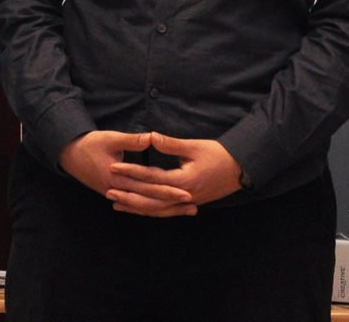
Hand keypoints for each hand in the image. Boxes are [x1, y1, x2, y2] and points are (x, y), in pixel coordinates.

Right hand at [58, 129, 188, 214]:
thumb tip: (152, 137)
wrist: (68, 154)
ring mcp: (115, 195)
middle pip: (149, 201)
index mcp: (117, 178)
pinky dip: (152, 207)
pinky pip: (137, 205)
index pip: (148, 187)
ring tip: (185, 210)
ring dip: (165, 208)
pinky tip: (165, 209)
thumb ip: (132, 140)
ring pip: (144, 206)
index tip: (187, 191)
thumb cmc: (89, 144)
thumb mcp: (110, 138)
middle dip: (172, 203)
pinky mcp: (115, 194)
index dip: (168, 189)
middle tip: (193, 204)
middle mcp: (117, 191)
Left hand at [106, 134, 244, 213]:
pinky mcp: (189, 203)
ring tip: (117, 204)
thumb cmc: (218, 155)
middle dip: (128, 195)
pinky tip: (139, 210)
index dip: (131, 172)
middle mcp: (184, 196)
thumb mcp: (194, 147)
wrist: (240, 170)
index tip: (114, 167)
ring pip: (157, 209)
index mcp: (183, 181)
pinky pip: (167, 211)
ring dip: (137, 207)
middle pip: (151, 199)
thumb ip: (171, 144)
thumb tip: (150, 136)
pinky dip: (151, 211)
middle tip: (108, 191)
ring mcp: (187, 202)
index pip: (151, 178)